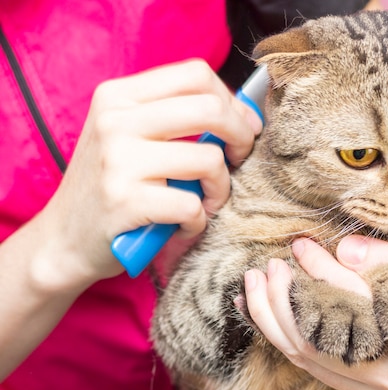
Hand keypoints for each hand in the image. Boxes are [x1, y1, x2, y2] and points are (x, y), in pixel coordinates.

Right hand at [38, 60, 261, 287]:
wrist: (63, 239)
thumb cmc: (111, 185)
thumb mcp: (129, 137)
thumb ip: (176, 117)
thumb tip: (244, 113)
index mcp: (118, 95)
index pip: (196, 74)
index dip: (232, 101)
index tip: (243, 127)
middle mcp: (115, 120)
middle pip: (211, 108)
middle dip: (241, 137)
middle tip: (237, 160)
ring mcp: (118, 160)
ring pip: (210, 159)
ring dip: (220, 189)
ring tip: (205, 202)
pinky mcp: (125, 201)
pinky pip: (192, 205)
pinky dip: (199, 222)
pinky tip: (183, 226)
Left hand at [244, 236, 387, 389]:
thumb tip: (344, 249)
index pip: (348, 313)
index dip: (320, 275)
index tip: (302, 245)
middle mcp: (382, 382)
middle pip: (311, 343)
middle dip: (281, 301)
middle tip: (269, 266)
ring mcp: (366, 387)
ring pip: (302, 356)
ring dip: (271, 318)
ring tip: (253, 283)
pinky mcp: (355, 383)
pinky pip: (307, 361)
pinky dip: (280, 333)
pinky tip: (259, 310)